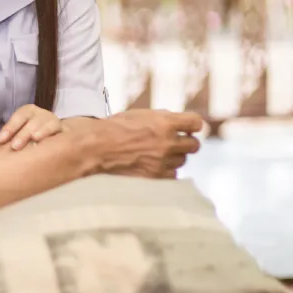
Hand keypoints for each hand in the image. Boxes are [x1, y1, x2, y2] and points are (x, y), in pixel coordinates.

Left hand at [0, 105, 63, 149]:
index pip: (20, 116)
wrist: (53, 137)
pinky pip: (62, 133)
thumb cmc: (28, 137)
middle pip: (33, 121)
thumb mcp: (19, 133)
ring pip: (49, 124)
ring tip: (35, 139)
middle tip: (15, 146)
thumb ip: (10, 137)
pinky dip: (57, 137)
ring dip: (41, 131)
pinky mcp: (66, 132)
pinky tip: (51, 145)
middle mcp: (43, 114)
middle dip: (23, 134)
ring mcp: (55, 122)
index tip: (0, 140)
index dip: (10, 127)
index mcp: (29, 111)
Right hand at [80, 109, 203, 178]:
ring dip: (174, 157)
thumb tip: (179, 123)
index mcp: (165, 122)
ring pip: (182, 161)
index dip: (193, 125)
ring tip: (158, 154)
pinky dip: (166, 171)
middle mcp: (168, 142)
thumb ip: (162, 118)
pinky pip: (172, 176)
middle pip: (194, 145)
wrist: (96, 148)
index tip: (189, 127)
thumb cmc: (114, 128)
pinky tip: (154, 166)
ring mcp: (163, 162)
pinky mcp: (156, 177)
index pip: (196, 123)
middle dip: (186, 143)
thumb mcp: (139, 115)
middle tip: (175, 142)